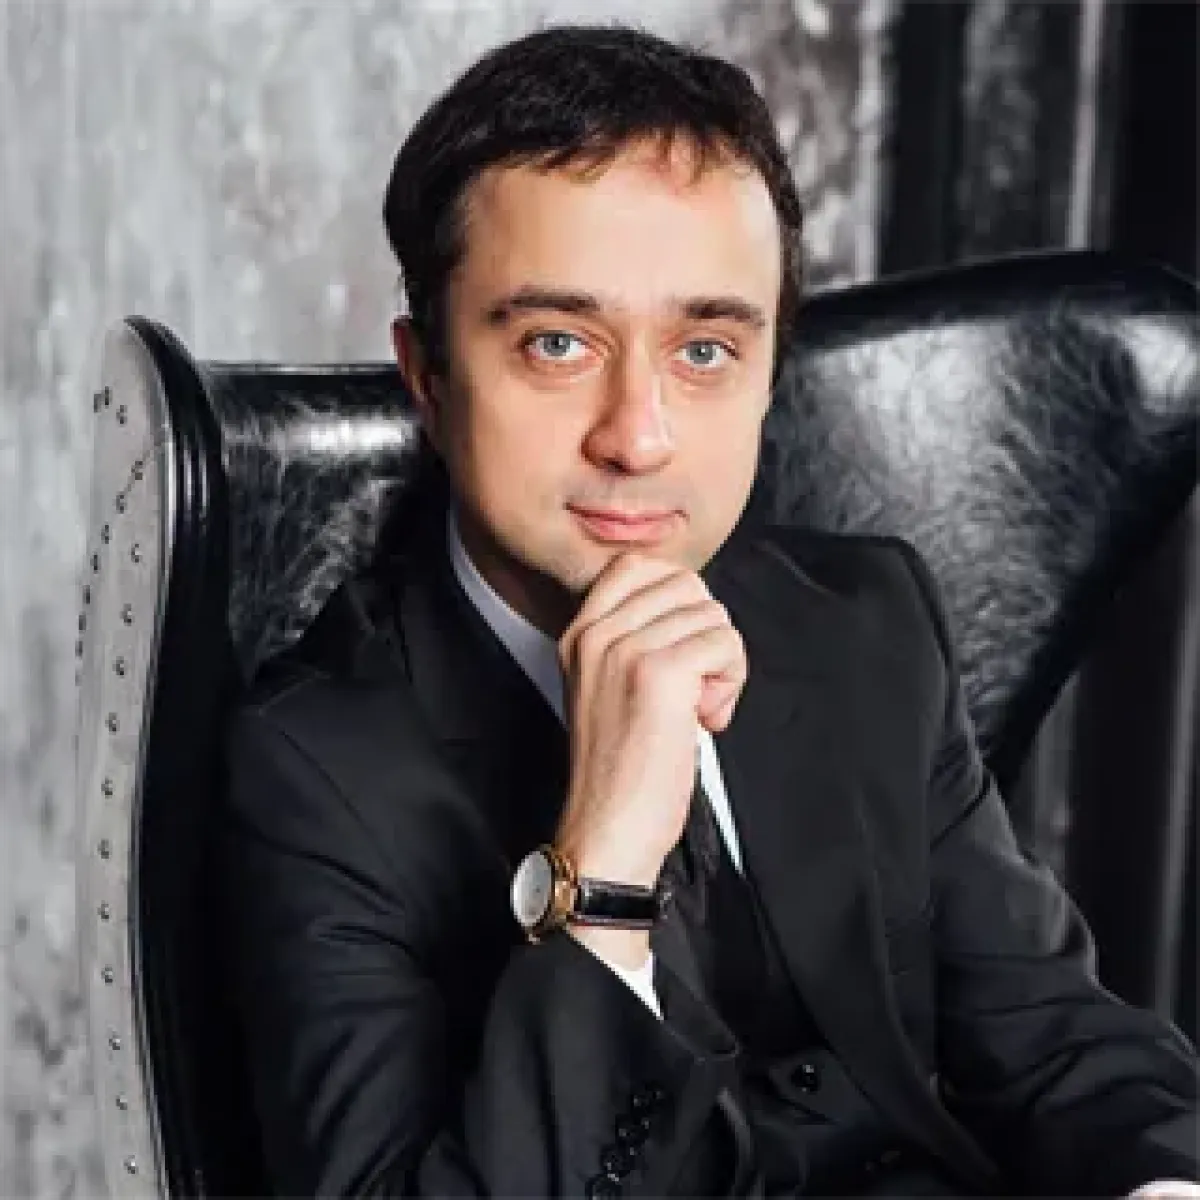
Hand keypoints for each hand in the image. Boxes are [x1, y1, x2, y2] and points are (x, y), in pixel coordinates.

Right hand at [554, 551, 746, 894]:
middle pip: (686, 586)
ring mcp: (625, 649)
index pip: (638, 566)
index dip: (678, 599)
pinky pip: (725, 645)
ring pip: (713, 617)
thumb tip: (694, 606)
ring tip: (695, 709)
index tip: (682, 646)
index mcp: (580, 633)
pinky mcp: (659, 673)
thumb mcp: (609, 687)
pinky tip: (704, 719)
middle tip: (693, 686)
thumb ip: (636, 639)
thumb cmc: (621, 771)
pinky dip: (730, 685)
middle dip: (706, 633)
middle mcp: (596, 634)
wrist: (608, 829)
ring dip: (722, 666)